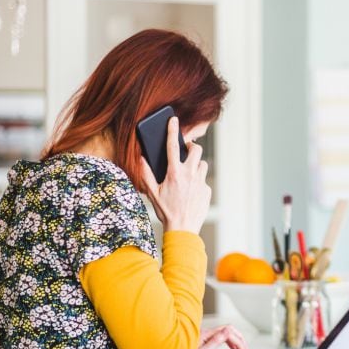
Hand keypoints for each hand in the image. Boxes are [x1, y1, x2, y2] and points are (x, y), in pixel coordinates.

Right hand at [140, 116, 210, 233]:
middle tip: (185, 151)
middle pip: (196, 150)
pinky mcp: (207, 190)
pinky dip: (198, 182)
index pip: (172, 146)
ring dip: (195, 165)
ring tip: (187, 174)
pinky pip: (203, 181)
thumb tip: (142, 159)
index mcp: (174, 173)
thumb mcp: (152, 193)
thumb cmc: (166, 211)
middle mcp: (190, 174)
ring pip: (202, 164)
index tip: (173, 119)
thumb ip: (146, 174)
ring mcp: (200, 182)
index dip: (172, 130)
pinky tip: (190, 191)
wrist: (183, 229)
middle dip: (191, 147)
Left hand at [188, 325, 249, 348]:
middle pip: (228, 330)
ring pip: (224, 332)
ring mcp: (203, 336)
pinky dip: (227, 340)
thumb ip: (215, 341)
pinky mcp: (202, 341)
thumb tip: (228, 331)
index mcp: (205, 335)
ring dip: (234, 339)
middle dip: (239, 339)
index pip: (229, 333)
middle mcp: (204, 333)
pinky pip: (219, 336)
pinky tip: (229, 346)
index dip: (239, 342)